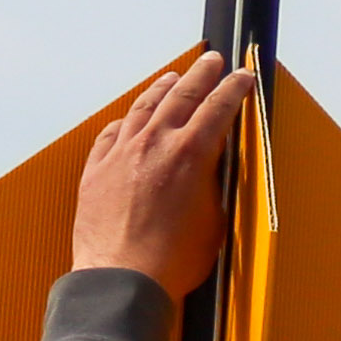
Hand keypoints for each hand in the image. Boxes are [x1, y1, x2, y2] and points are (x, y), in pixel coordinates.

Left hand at [69, 44, 249, 299]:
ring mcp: (122, 153)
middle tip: (212, 61)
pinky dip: (126, 121)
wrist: (121, 279)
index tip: (242, 76)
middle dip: (201, 74)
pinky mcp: (97, 170)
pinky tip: (130, 119)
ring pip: (144, 107)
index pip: (219, 107)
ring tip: (172, 78)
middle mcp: (155, 144)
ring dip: (162, 88)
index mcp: (190, 154)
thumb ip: (212, 183)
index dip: (234, 88)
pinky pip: (112, 134)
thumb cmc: (172, 260)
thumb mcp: (213, 220)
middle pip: (182, 95)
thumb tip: (210, 166)